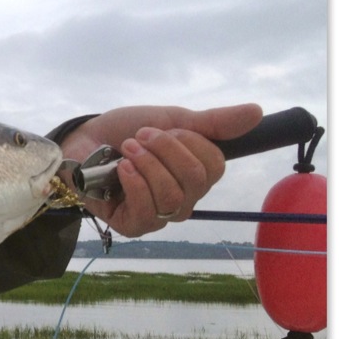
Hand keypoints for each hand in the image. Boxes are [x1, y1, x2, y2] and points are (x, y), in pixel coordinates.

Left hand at [60, 103, 262, 236]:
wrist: (81, 140)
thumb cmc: (125, 131)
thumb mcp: (170, 120)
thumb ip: (212, 123)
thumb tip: (257, 112)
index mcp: (196, 174)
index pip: (215, 166)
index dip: (189, 142)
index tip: (160, 129)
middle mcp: (182, 199)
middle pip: (195, 181)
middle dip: (164, 150)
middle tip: (138, 137)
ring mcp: (157, 215)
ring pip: (172, 197)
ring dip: (147, 165)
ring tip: (126, 150)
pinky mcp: (131, 226)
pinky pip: (148, 212)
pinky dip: (135, 184)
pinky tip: (120, 169)